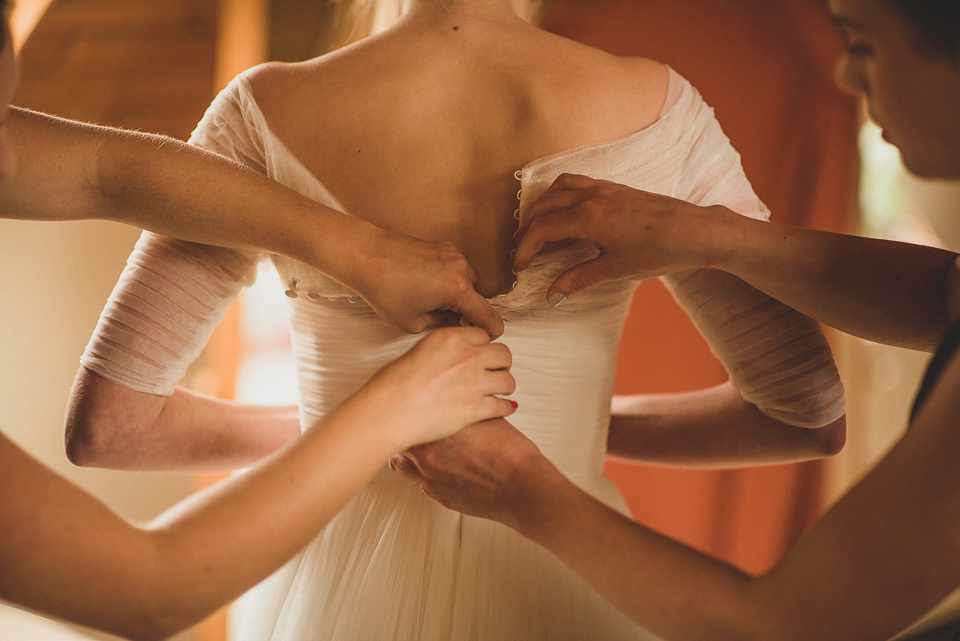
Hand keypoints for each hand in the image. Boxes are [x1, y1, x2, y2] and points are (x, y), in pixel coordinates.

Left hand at [354, 229, 504, 337]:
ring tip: (426, 300)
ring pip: (466, 283)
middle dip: (464, 311)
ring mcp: (453, 254)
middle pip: (476, 298)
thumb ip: (442, 326)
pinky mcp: (444, 246)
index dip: (489, 331)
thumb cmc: (383, 287)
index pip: (488, 316)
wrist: (365, 255)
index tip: (485, 338)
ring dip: (455, 294)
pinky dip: (446, 279)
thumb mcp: (413, 322)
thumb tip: (455, 324)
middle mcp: (461, 268)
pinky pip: (455, 269)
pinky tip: (423, 285)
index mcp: (457, 289)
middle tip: (441, 320)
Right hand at [355, 328, 516, 447]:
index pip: (483, 334)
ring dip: (505, 386)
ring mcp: (474, 383)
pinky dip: (505, 408)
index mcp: (451, 338)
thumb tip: (445, 360)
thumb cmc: (391, 386)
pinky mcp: (476, 408)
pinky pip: (503, 406)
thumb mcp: (416, 352)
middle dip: (501, 363)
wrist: (388, 411)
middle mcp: (467, 357)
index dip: (484, 346)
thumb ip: (439, 352)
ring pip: (508, 380)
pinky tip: (503, 408)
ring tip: (500, 391)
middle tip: (495, 371)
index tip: (482, 354)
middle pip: (504, 354)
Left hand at [389, 418, 557, 529]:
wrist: (522, 486)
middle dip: (406, 431)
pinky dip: (426, 473)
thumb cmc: (510, 453)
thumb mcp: (486, 418)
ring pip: (401, 463)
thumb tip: (457, 403)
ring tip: (421, 448)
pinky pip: (420, 482)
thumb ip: (464, 410)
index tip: (412, 407)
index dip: (409, 411)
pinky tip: (441, 468)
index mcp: (438, 429)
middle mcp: (426, 455)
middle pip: (399, 438)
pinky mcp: (438, 496)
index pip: (406, 415)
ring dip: (408, 455)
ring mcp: (429, 479)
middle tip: (413, 425)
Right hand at [515, 173, 735, 302]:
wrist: (696, 231)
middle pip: (544, 206)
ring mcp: (604, 188)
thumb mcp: (616, 269)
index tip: (519, 266)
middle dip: (528, 228)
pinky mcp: (615, 187)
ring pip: (558, 189)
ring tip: (538, 229)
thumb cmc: (660, 250)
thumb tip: (552, 296)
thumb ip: (579, 278)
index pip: (543, 228)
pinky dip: (560, 195)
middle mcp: (592, 196)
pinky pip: (576, 182)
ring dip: (542, 207)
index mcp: (589, 217)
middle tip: (524, 252)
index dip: (525, 248)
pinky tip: (565, 212)